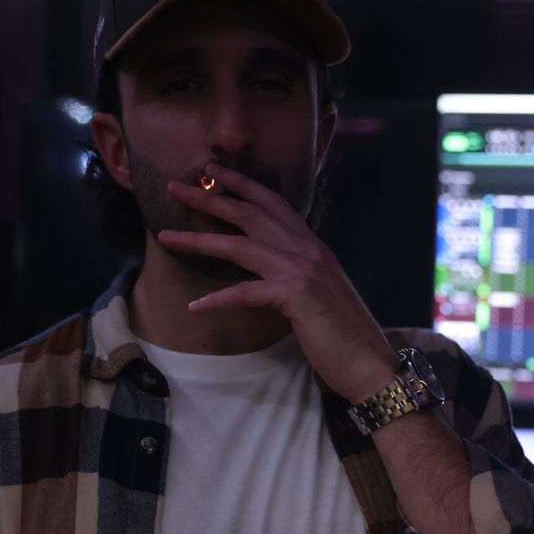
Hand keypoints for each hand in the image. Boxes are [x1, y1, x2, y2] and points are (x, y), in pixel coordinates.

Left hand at [159, 166, 397, 402]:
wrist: (370, 361)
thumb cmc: (342, 333)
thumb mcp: (317, 293)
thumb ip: (295, 275)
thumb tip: (270, 272)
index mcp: (312, 246)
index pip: (272, 203)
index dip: (241, 184)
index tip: (211, 172)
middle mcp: (308, 249)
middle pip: (249, 214)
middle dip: (209, 198)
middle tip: (173, 188)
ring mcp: (303, 269)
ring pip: (239, 246)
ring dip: (198, 240)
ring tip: (164, 237)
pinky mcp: (297, 295)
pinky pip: (247, 292)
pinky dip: (219, 299)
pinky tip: (196, 306)